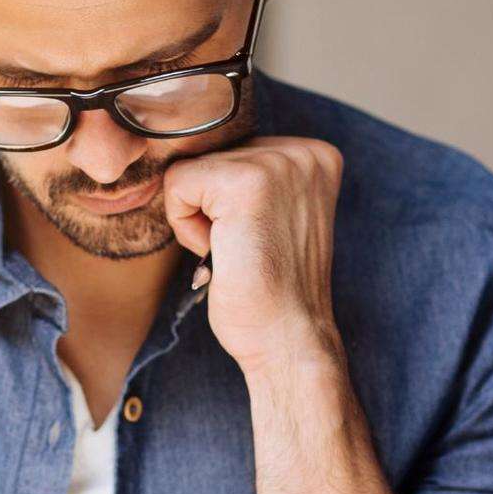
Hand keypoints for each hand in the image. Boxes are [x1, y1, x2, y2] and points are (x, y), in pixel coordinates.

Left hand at [163, 136, 344, 377]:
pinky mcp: (247, 184)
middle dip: (210, 209)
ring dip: (197, 220)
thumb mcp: (270, 217)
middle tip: (244, 250)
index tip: (257, 241)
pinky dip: (185, 226)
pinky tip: (221, 252)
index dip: (225, 205)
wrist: (288, 341)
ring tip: (236, 252)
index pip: (231, 152)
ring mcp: (279, 164)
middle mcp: (304, 153)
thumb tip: (189, 152)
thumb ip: (247, 178)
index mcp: (314, 157)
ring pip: (189, 169)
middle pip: (209, 156)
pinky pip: (178, 184)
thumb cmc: (269, 292)